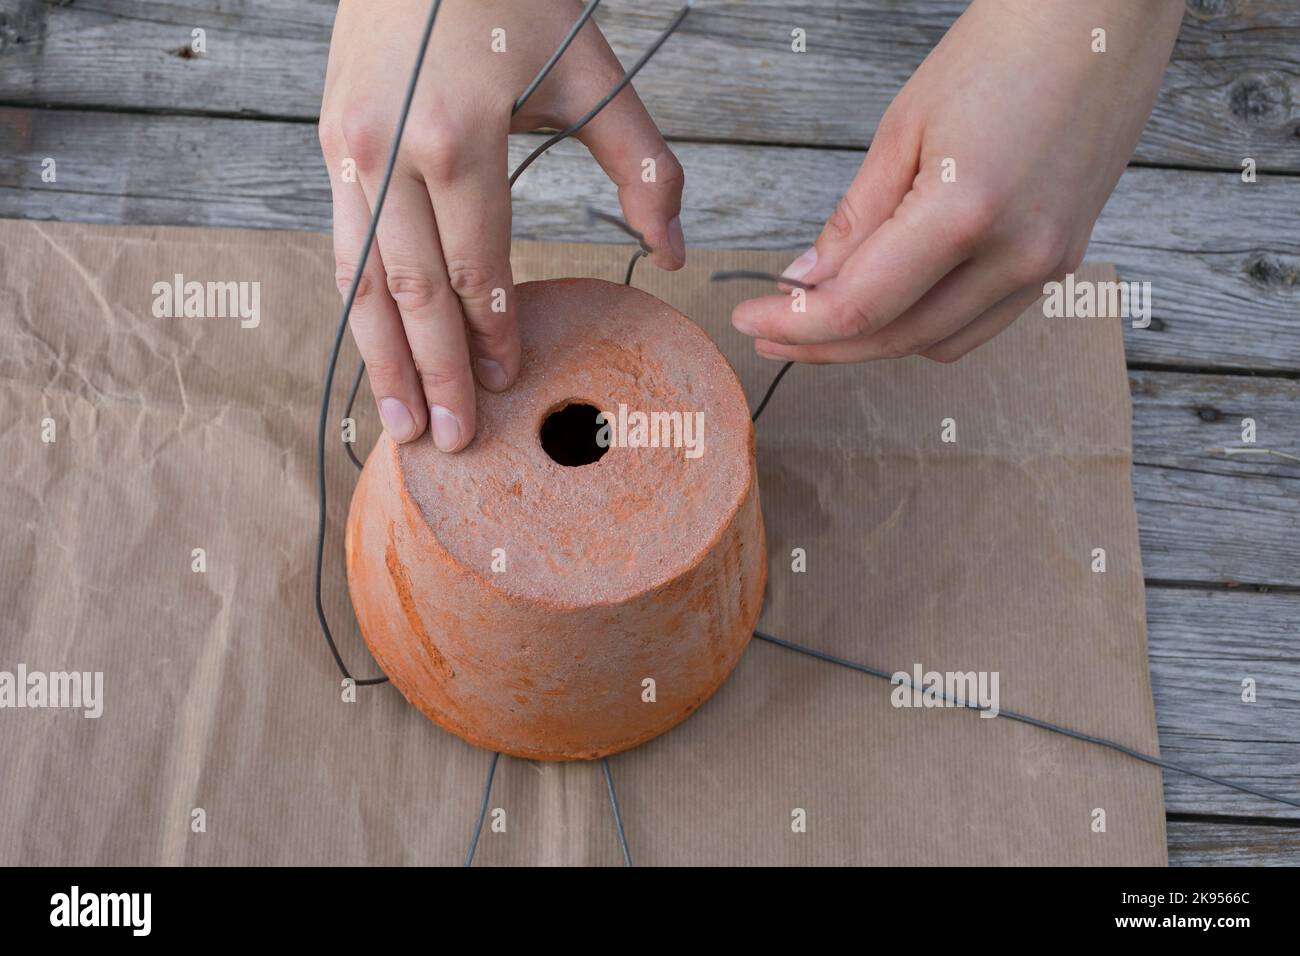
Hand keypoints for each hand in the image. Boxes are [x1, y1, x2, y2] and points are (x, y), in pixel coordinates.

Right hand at [320, 0, 684, 450]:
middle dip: (434, 373)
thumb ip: (641, 165)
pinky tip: (372, 349)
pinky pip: (342, 244)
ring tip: (396, 422)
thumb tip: (673, 252)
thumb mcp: (591, 72)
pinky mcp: (330, 143)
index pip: (475, 267)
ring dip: (380, 358)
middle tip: (448, 441)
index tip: (505, 386)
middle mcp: (391, 153)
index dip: (490, 336)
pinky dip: (356, 306)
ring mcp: (349, 149)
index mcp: (459, 139)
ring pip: (360, 279)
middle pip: (412, 291)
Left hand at [731, 0, 1182, 363]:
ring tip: (825, 315)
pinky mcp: (1064, 259)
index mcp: (966, 214)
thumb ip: (855, 219)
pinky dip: (929, 323)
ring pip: (942, 343)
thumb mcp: (905, 128)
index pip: (861, 307)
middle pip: (899, 339)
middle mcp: (1017, 255)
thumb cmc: (1004, 48)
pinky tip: (894, 298)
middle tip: (773, 330)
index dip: (797, 324)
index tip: (752, 319)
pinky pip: (983, 321)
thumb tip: (809, 279)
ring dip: (878, 341)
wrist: (1100, 17)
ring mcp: (1048, 264)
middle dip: (826, 344)